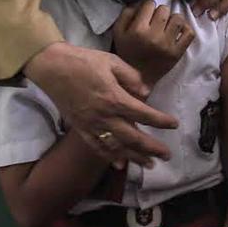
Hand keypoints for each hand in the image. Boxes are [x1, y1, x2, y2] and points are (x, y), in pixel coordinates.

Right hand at [24, 42, 178, 167]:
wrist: (53, 68)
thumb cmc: (84, 61)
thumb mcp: (112, 62)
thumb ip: (132, 77)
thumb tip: (145, 93)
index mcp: (114, 98)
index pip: (144, 114)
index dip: (161, 121)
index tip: (174, 124)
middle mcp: (104, 116)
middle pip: (133, 138)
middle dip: (152, 148)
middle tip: (167, 155)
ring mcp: (91, 125)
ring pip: (117, 147)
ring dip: (134, 157)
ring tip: (150, 164)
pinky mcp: (80, 129)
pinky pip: (97, 147)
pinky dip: (110, 158)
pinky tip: (120, 165)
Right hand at [112, 1, 194, 88]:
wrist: (138, 78)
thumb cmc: (127, 52)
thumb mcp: (118, 32)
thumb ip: (127, 13)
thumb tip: (142, 2)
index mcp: (138, 30)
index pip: (149, 4)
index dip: (148, 7)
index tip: (146, 15)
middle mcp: (154, 36)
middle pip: (164, 9)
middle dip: (160, 13)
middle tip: (156, 21)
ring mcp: (168, 45)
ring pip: (178, 18)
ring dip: (172, 19)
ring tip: (167, 26)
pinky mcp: (178, 52)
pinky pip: (189, 33)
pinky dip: (185, 29)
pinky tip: (176, 32)